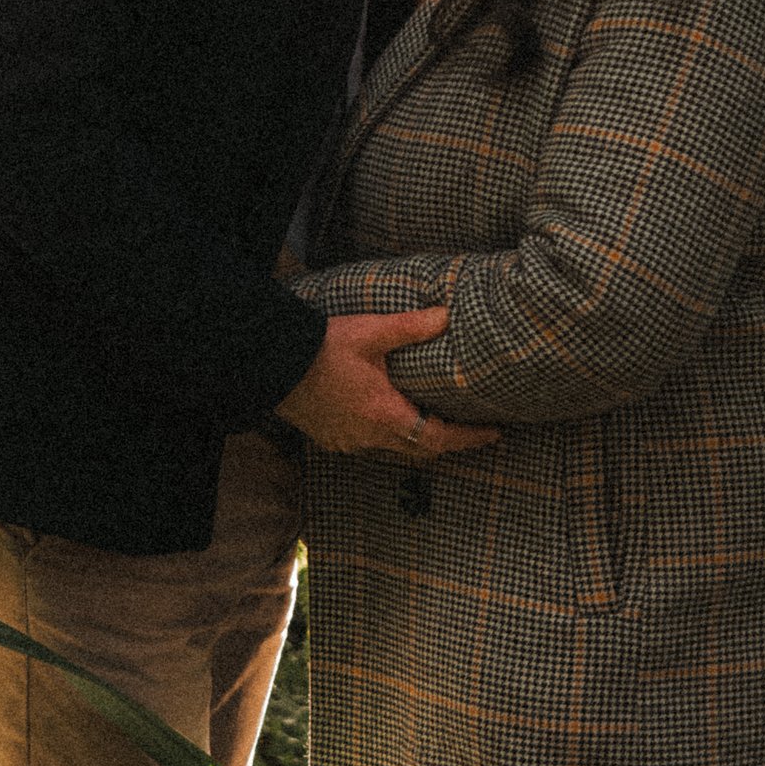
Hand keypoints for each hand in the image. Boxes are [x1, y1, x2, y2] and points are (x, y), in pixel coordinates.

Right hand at [278, 309, 498, 458]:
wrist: (271, 364)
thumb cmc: (321, 349)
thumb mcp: (371, 333)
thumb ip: (411, 327)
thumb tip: (447, 316)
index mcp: (385, 415)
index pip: (439, 438)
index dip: (468, 438)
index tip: (493, 435)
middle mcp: (369, 436)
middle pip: (420, 449)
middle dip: (448, 442)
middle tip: (472, 432)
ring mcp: (348, 441)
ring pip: (394, 448)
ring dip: (416, 439)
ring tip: (434, 422)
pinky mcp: (330, 438)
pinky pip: (368, 444)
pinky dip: (387, 435)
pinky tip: (387, 418)